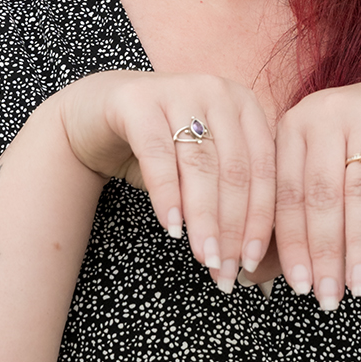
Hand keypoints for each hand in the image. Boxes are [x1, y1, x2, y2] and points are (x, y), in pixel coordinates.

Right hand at [56, 71, 275, 291]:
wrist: (96, 114)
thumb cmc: (161, 149)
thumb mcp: (203, 172)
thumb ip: (231, 205)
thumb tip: (257, 272)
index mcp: (245, 104)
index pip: (263, 168)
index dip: (260, 219)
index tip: (252, 263)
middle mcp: (217, 90)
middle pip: (234, 170)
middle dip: (232, 229)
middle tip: (225, 272)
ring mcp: (178, 89)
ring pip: (200, 165)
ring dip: (204, 219)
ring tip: (203, 258)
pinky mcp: (137, 100)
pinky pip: (158, 155)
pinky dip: (168, 195)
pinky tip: (172, 227)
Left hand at [273, 75, 360, 312]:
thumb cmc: (349, 150)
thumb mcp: (315, 172)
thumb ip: (288, 217)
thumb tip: (250, 277)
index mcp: (292, 129)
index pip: (287, 196)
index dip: (291, 245)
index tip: (299, 289)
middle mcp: (324, 114)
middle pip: (322, 194)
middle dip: (325, 252)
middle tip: (329, 299)